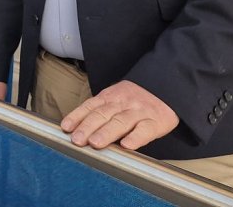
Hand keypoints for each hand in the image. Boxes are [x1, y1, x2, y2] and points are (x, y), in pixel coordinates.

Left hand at [61, 80, 178, 150]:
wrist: (166, 87)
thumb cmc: (134, 100)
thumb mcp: (115, 99)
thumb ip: (100, 111)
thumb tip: (76, 129)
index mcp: (110, 97)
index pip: (90, 106)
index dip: (77, 116)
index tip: (66, 128)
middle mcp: (122, 103)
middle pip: (103, 114)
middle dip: (88, 127)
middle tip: (77, 140)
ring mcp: (139, 111)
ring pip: (121, 122)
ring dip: (107, 133)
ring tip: (95, 143)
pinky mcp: (156, 121)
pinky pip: (145, 129)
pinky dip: (136, 137)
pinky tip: (127, 145)